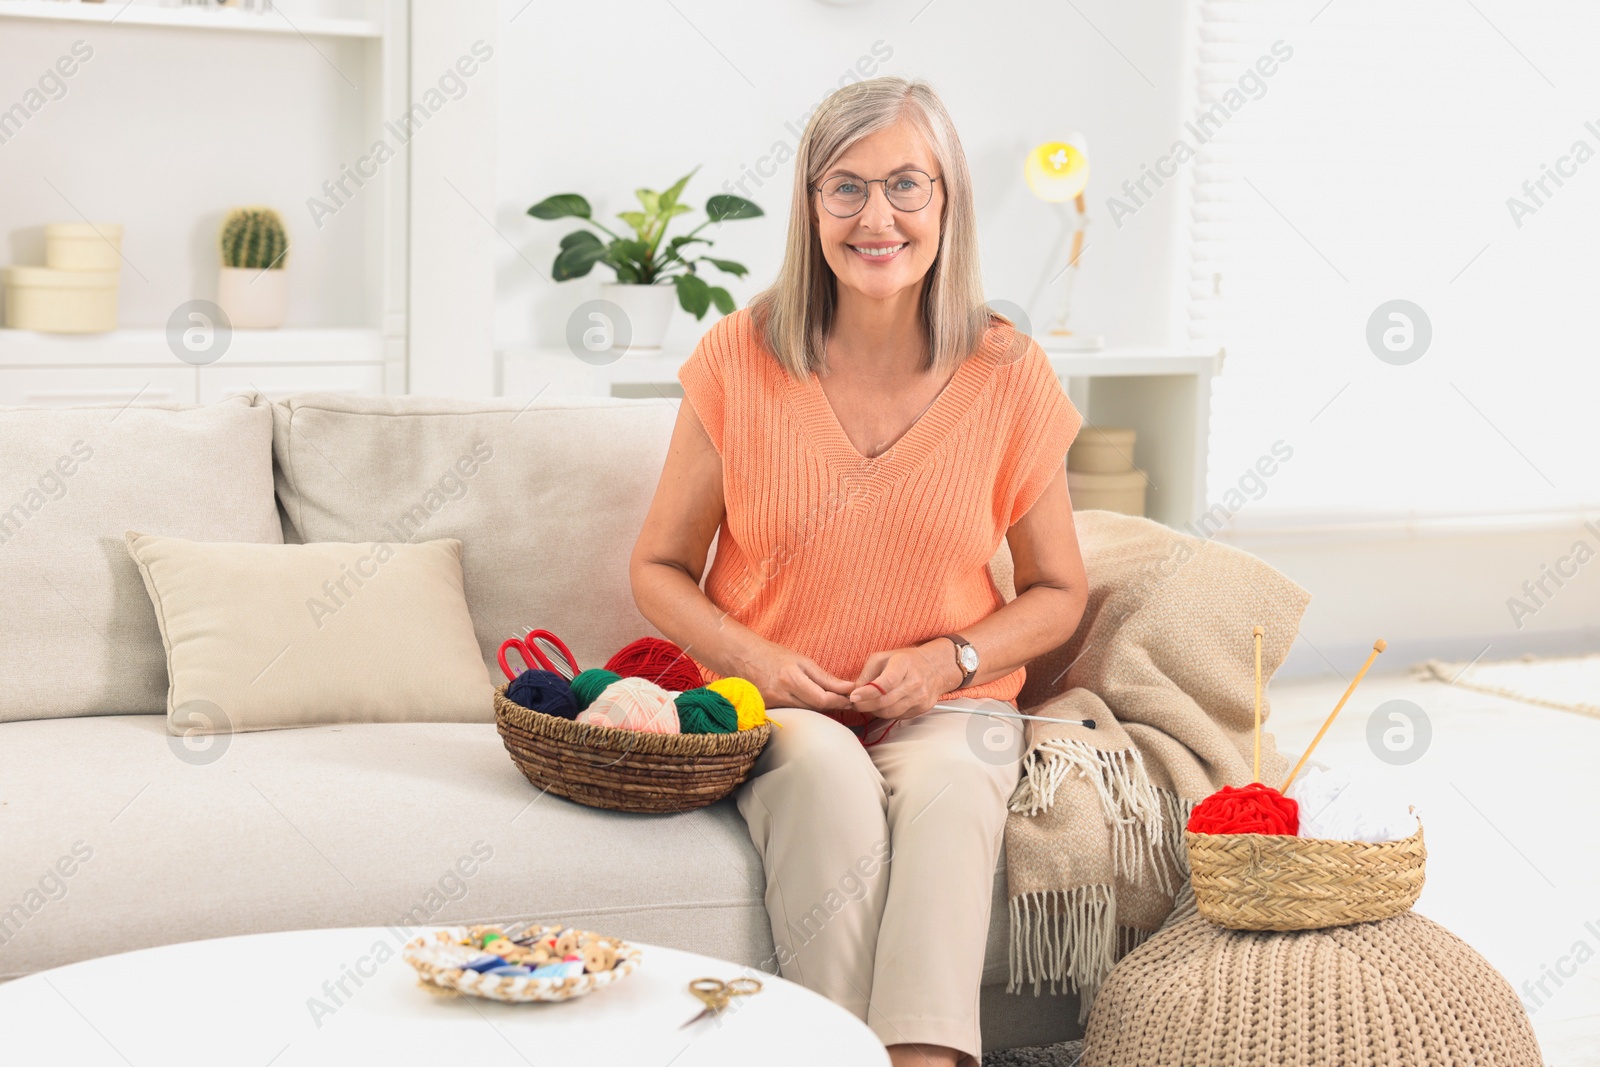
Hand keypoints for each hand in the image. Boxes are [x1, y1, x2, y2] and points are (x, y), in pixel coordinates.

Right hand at [741, 642, 855, 712]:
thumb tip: (848, 687)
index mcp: (792, 678)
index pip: (822, 699)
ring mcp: (773, 705)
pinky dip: (805, 711)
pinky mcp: (768, 711)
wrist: (743, 658)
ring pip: (806, 714)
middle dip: (834, 706)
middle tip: (847, 702)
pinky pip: (793, 714)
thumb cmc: (774, 655)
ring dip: (820, 709)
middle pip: (816, 709)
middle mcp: (782, 694)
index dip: (840, 701)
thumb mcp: (802, 661)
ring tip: (831, 702)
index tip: (852, 699)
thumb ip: (824, 677)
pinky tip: (810, 705)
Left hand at [847, 640, 963, 720]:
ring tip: (867, 704)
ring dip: (874, 711)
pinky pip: (898, 716)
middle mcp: (915, 682)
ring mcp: (921, 697)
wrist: (936, 667)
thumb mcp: (883, 657)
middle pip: (885, 702)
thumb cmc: (906, 661)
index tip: (854, 696)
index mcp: (904, 664)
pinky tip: (884, 705)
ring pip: (890, 713)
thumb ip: (867, 673)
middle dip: (865, 705)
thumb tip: (855, 691)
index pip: (885, 683)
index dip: (867, 692)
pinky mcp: (923, 708)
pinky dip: (887, 713)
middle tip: (855, 703)